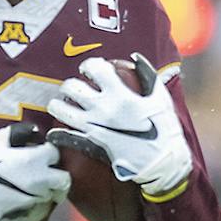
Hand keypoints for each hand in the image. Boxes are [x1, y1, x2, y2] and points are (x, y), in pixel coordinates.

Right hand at [0, 127, 69, 220]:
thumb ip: (19, 134)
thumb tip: (34, 132)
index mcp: (32, 160)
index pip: (56, 154)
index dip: (49, 151)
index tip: (41, 151)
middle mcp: (37, 181)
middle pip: (64, 179)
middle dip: (58, 174)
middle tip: (46, 169)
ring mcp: (32, 198)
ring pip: (53, 193)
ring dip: (48, 186)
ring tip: (32, 180)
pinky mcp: (24, 210)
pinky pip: (39, 203)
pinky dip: (37, 196)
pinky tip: (22, 190)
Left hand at [45, 55, 192, 200]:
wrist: (163, 163)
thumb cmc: (164, 130)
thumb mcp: (160, 98)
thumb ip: (148, 75)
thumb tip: (135, 58)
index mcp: (120, 94)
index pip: (94, 68)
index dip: (88, 65)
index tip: (89, 70)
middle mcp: (103, 108)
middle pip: (71, 87)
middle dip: (70, 85)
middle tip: (75, 90)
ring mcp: (94, 127)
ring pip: (60, 110)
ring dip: (58, 105)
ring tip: (62, 106)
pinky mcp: (90, 144)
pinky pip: (65, 137)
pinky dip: (57, 135)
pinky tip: (56, 133)